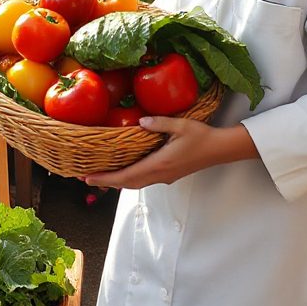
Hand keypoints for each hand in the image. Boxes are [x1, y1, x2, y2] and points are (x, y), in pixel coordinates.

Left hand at [84, 117, 257, 188]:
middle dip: (107, 181)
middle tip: (86, 177)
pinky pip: (144, 180)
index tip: (89, 177)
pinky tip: (124, 171)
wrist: (219, 150)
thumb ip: (159, 123)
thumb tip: (140, 121)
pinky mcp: (169, 175)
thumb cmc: (201, 137)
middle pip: (128, 184)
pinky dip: (130, 178)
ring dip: (118, 181)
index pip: (127, 175)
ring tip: (101, 175)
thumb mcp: (180, 125)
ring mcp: (165, 177)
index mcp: (160, 164)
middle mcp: (160, 175)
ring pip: (136, 184)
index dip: (106, 178)